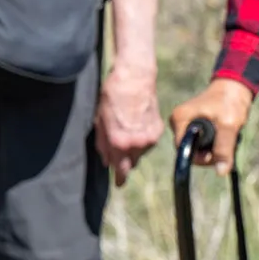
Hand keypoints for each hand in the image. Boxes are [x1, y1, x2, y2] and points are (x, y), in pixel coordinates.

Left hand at [95, 58, 163, 185]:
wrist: (135, 76)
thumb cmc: (113, 95)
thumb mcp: (100, 120)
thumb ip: (103, 144)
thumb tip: (107, 161)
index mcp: (119, 142)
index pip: (121, 170)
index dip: (120, 178)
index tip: (119, 183)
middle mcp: (137, 143)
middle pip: (131, 163)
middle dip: (124, 159)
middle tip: (119, 148)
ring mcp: (150, 137)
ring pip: (141, 153)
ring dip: (134, 149)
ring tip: (127, 131)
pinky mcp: (158, 129)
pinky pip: (149, 142)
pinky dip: (143, 139)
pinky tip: (137, 125)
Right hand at [168, 78, 255, 176]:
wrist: (236, 87)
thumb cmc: (230, 101)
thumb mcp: (229, 125)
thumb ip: (224, 148)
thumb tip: (220, 171)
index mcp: (179, 119)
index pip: (183, 150)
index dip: (200, 157)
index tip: (216, 152)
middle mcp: (179, 123)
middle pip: (191, 151)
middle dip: (209, 153)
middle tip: (226, 142)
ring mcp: (187, 125)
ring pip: (198, 149)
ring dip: (214, 149)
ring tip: (226, 136)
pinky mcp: (195, 128)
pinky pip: (203, 144)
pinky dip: (215, 144)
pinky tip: (224, 135)